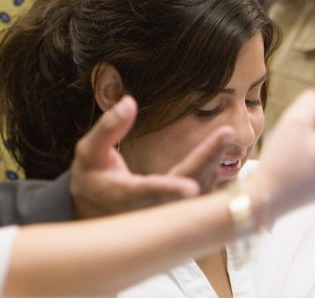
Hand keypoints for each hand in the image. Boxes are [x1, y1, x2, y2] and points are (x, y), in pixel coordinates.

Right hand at [68, 95, 235, 218]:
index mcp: (126, 195)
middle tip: (226, 133)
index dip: (169, 190)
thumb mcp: (88, 151)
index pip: (150, 192)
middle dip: (206, 158)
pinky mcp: (174, 211)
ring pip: (196, 194)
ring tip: (225, 137)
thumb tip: (129, 101)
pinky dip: (211, 176)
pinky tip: (221, 155)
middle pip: (184, 185)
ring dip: (212, 165)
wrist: (90, 209)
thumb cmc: (89, 177)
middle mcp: (149, 208)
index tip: (189, 188)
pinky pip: (199, 198)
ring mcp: (165, 212)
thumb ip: (108, 128)